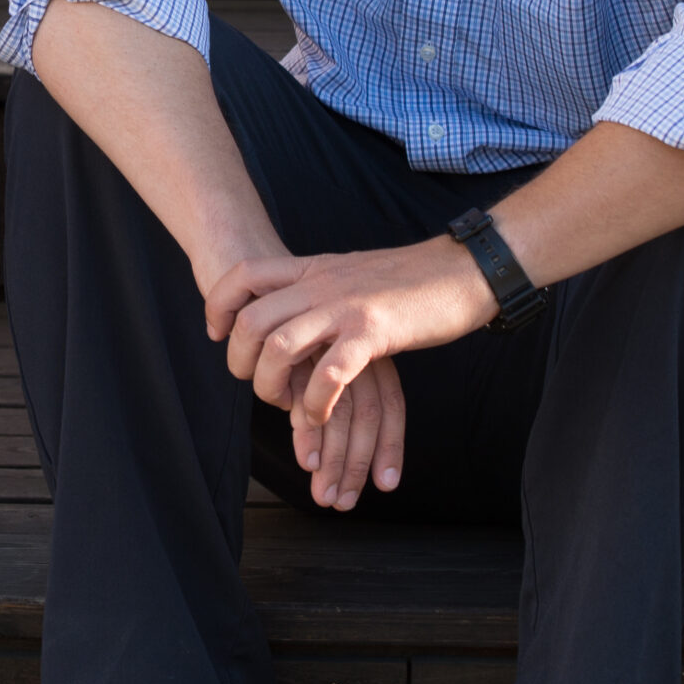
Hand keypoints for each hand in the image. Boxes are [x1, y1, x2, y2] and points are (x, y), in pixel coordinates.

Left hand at [204, 237, 495, 487]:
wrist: (466, 270)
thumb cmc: (411, 280)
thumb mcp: (349, 273)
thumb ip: (317, 288)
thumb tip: (288, 312)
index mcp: (312, 268)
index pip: (243, 275)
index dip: (219, 305)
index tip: (217, 334)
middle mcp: (321, 284)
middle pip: (250, 320)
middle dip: (239, 360)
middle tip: (254, 382)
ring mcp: (346, 307)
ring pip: (279, 347)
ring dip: (272, 386)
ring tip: (286, 406)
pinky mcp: (374, 333)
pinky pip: (328, 373)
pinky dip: (315, 402)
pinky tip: (320, 415)